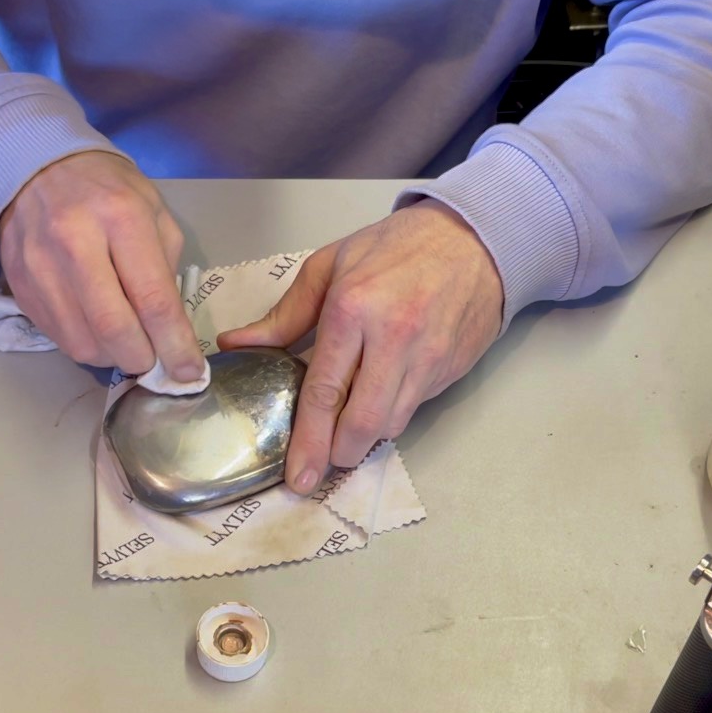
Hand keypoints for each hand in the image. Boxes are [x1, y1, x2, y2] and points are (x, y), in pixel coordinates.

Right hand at [0, 151, 203, 380]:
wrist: (36, 169)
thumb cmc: (107, 190)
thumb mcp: (153, 212)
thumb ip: (166, 270)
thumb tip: (171, 331)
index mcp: (120, 218)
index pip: (152, 299)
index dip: (175, 344)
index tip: (189, 372)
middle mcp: (75, 242)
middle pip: (113, 328)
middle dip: (142, 359)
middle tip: (155, 362)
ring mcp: (40, 266)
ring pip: (82, 342)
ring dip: (113, 358)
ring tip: (126, 345)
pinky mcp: (20, 286)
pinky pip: (58, 337)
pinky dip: (86, 345)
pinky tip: (97, 331)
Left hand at [217, 199, 502, 493]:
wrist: (474, 238)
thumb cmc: (395, 247)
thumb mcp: (330, 266)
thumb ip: (285, 314)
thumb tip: (236, 344)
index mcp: (353, 308)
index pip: (325, 390)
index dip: (308, 440)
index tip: (296, 474)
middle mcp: (394, 338)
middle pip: (362, 422)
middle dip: (338, 453)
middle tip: (321, 463)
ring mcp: (428, 358)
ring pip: (391, 424)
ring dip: (365, 439)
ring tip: (347, 431)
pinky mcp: (450, 369)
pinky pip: (414, 408)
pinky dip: (391, 415)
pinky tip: (379, 401)